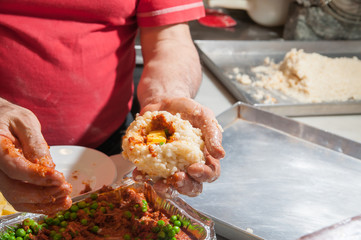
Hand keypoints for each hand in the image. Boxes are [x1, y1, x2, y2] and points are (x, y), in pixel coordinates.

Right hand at [0, 99, 71, 213]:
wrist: (0, 120)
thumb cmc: (12, 118)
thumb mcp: (26, 122)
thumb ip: (35, 144)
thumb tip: (47, 167)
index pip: (14, 168)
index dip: (37, 176)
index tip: (59, 178)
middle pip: (14, 189)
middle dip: (43, 193)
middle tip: (66, 189)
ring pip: (16, 199)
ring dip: (43, 203)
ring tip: (66, 199)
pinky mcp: (7, 183)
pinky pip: (20, 200)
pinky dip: (40, 205)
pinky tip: (58, 203)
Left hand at [134, 97, 224, 196]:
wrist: (165, 101)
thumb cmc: (188, 110)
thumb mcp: (204, 116)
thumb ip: (213, 133)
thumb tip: (220, 154)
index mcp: (205, 157)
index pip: (210, 174)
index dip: (204, 175)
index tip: (194, 168)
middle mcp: (188, 166)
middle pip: (192, 186)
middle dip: (185, 186)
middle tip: (177, 177)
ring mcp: (170, 167)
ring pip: (171, 186)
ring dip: (166, 190)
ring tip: (158, 185)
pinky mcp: (152, 163)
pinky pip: (148, 175)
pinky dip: (143, 176)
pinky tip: (138, 174)